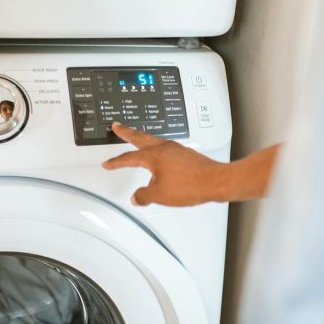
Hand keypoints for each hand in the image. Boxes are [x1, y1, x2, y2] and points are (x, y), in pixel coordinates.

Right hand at [101, 122, 226, 206]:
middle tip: (118, 127)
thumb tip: (137, 197)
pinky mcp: (186, 154)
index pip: (129, 158)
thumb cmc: (190, 185)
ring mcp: (176, 149)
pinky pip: (166, 149)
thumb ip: (144, 196)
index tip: (108, 163)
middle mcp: (164, 148)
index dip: (116, 162)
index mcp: (153, 155)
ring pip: (154, 141)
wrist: (215, 181)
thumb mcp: (159, 195)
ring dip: (142, 139)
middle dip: (127, 132)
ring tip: (136, 140)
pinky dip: (157, 150)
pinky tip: (159, 159)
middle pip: (140, 137)